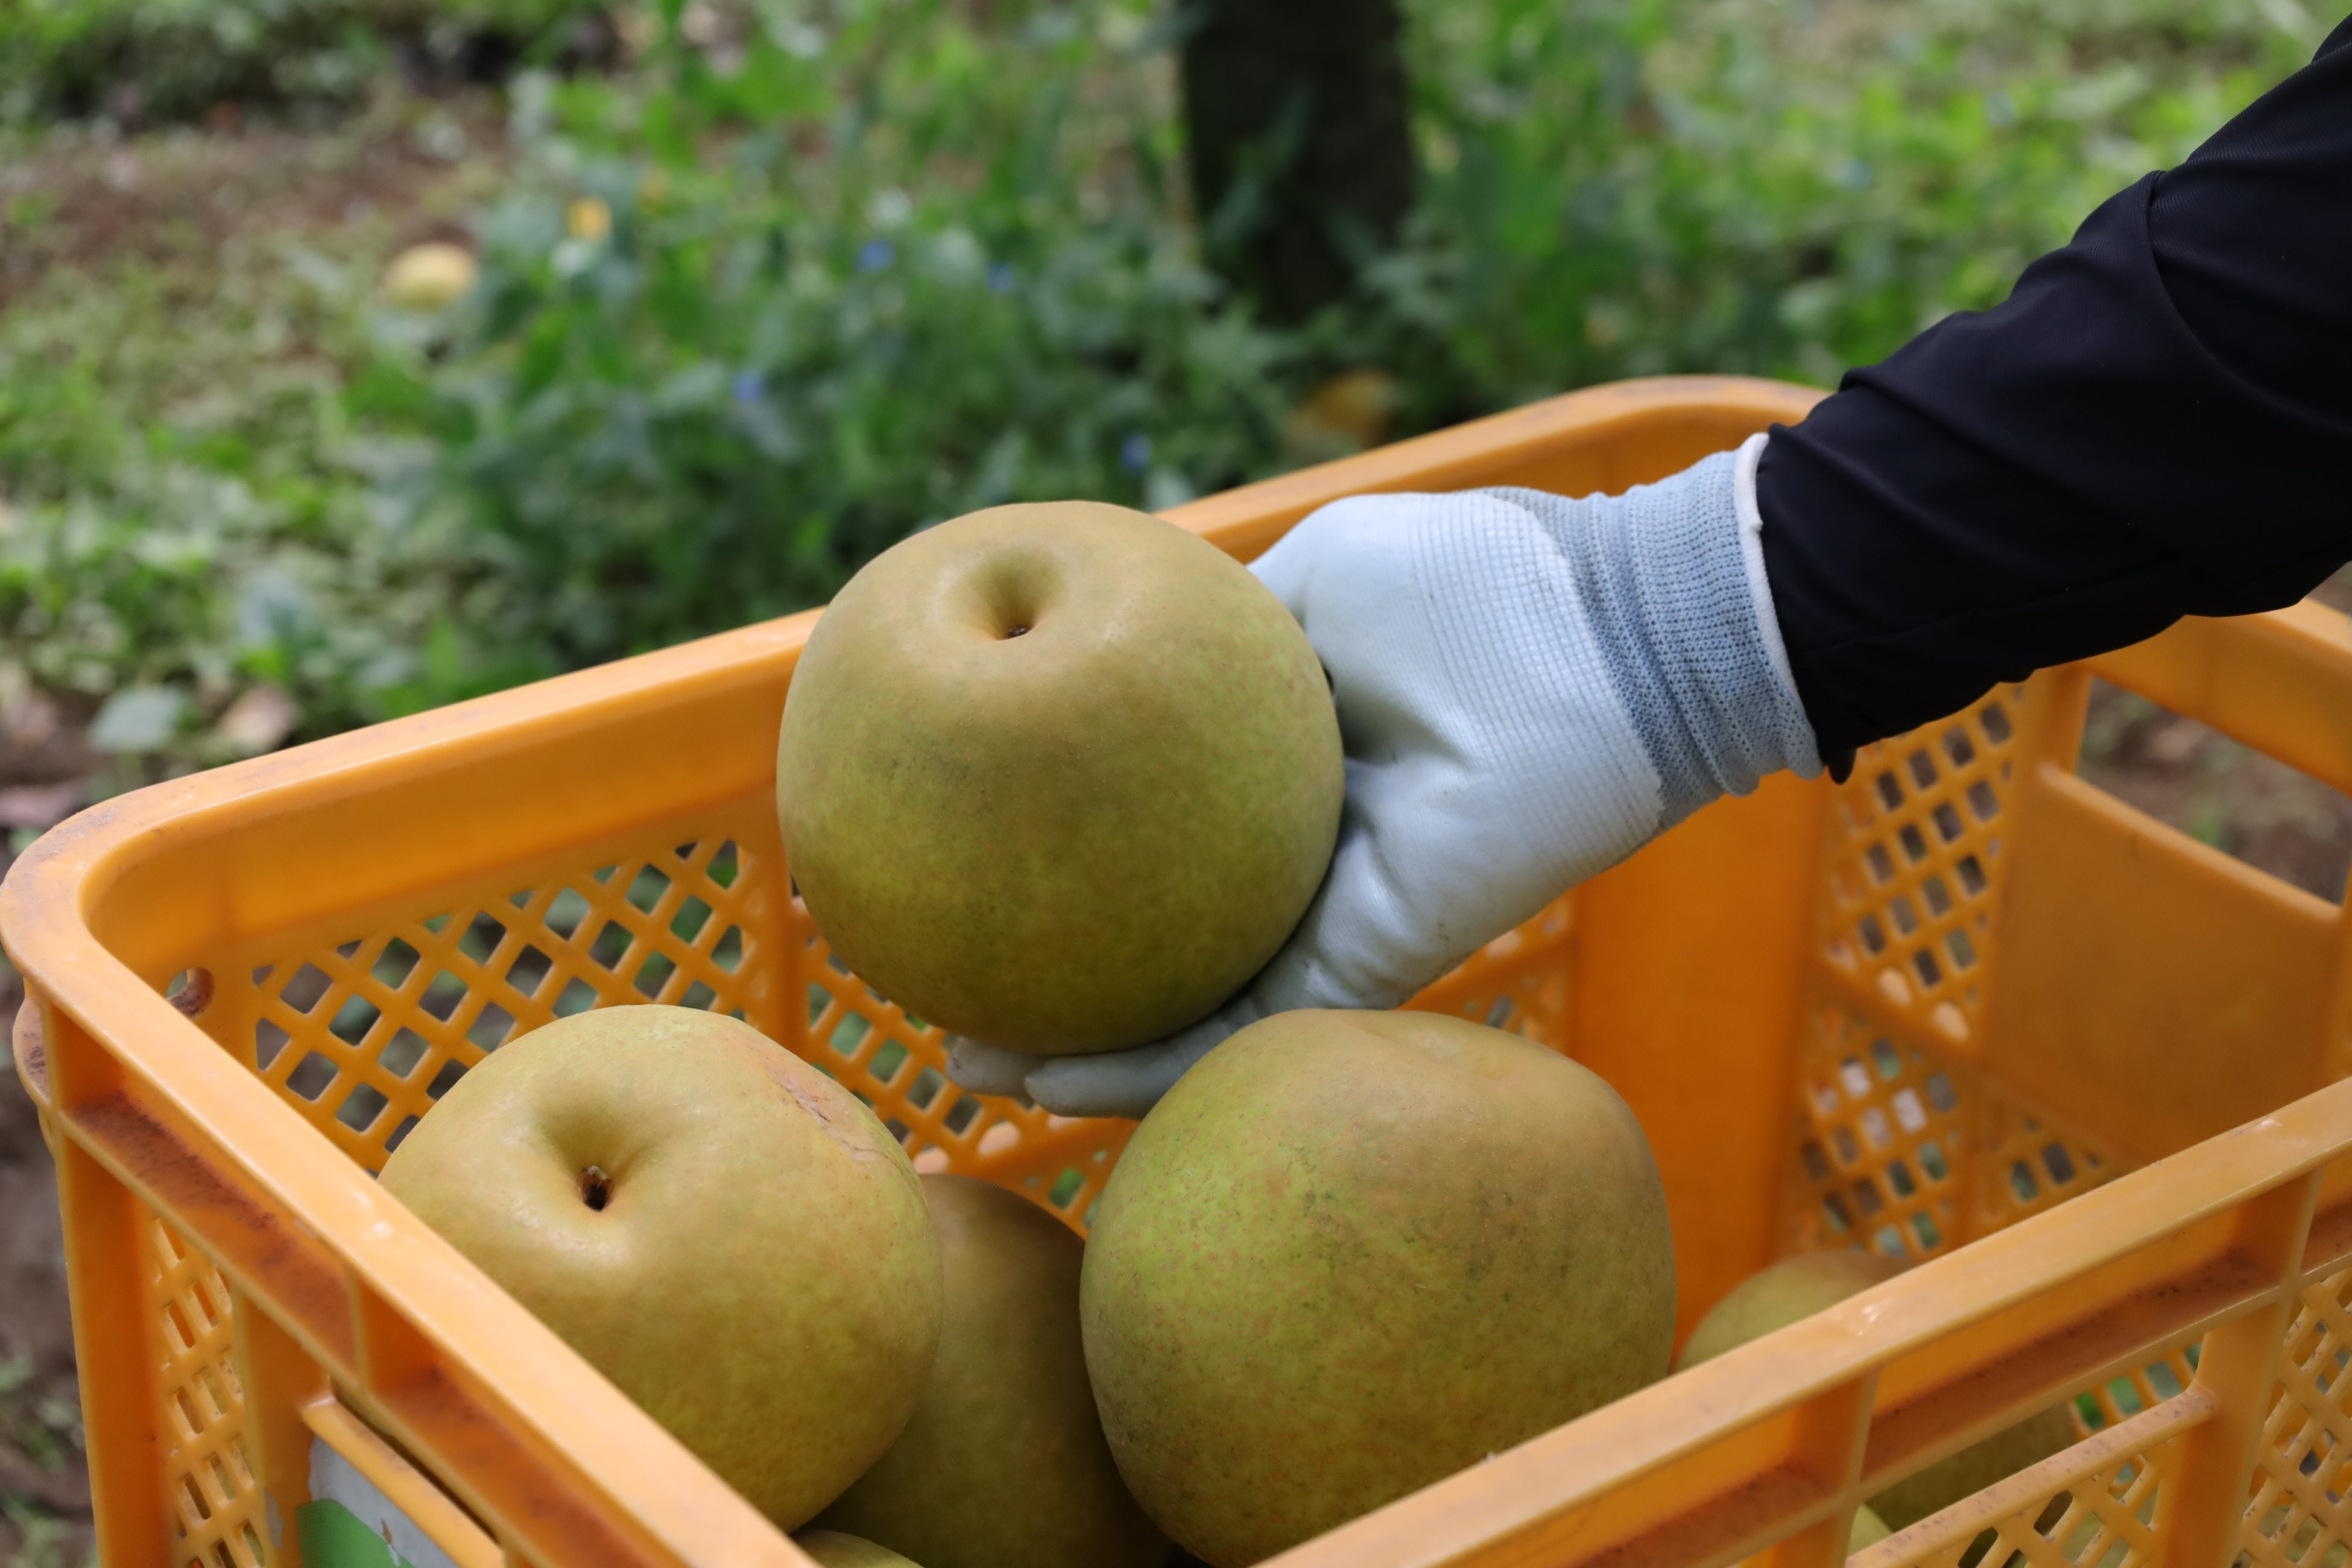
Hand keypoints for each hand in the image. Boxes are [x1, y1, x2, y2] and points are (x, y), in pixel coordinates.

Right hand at [948, 434, 1820, 1118]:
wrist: (1607, 637)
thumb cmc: (1475, 585)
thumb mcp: (1311, 585)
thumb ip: (1218, 629)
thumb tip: (1106, 648)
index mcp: (1282, 777)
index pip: (1147, 837)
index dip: (1047, 853)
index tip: (947, 854)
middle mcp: (1299, 864)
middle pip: (1154, 947)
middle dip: (1045, 985)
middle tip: (938, 999)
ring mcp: (1330, 922)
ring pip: (1182, 1019)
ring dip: (1070, 1055)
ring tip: (960, 1064)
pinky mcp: (1366, 961)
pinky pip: (1237, 1032)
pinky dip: (1140, 1065)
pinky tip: (1044, 1071)